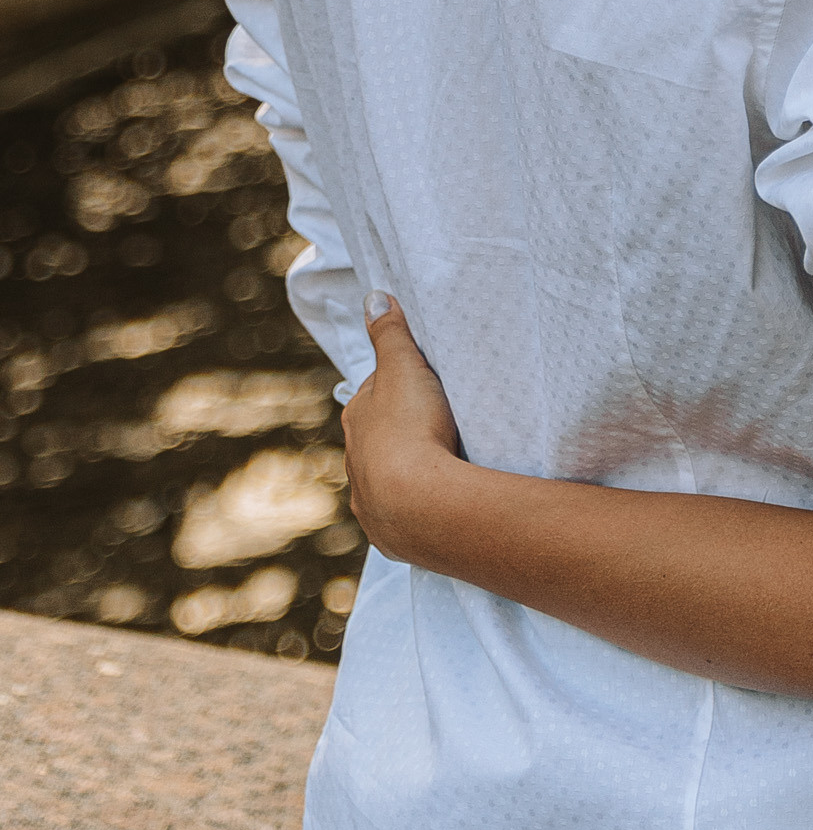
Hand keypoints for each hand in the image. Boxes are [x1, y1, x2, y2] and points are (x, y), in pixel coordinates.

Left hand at [342, 293, 464, 565]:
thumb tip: (375, 297)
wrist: (418, 504)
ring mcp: (369, 499)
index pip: (373, 394)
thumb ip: (391, 334)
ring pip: (386, 478)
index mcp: (358, 417)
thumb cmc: (411, 429)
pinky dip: (414, 506)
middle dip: (400, 431)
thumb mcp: (404, 368)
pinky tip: (432, 504)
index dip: (397, 386)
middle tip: (436, 423)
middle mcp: (355, 460)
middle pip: (378, 437)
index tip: (422, 384)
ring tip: (440, 465)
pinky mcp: (388, 532)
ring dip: (406, 471)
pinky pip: (400, 514)